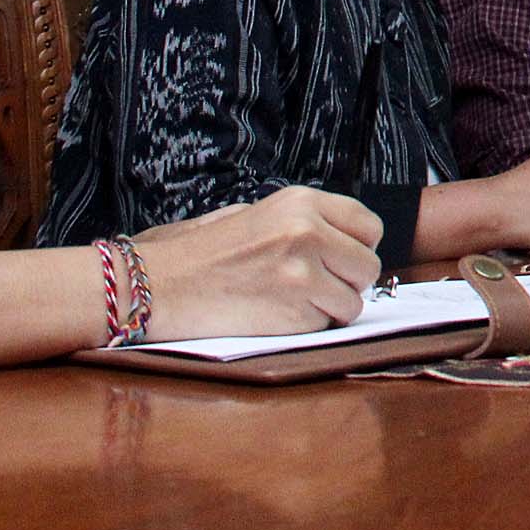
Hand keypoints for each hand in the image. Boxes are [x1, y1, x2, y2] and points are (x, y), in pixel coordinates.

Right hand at [130, 186, 383, 341]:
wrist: (161, 284)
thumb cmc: (204, 252)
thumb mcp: (256, 212)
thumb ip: (304, 221)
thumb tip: (347, 240)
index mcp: (302, 202)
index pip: (369, 226)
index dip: (358, 247)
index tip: (342, 258)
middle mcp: (308, 232)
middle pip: (368, 266)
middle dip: (348, 281)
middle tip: (317, 285)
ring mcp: (303, 273)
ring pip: (353, 301)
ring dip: (330, 308)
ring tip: (292, 299)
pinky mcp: (294, 312)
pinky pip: (326, 325)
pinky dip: (309, 326)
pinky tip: (277, 314)